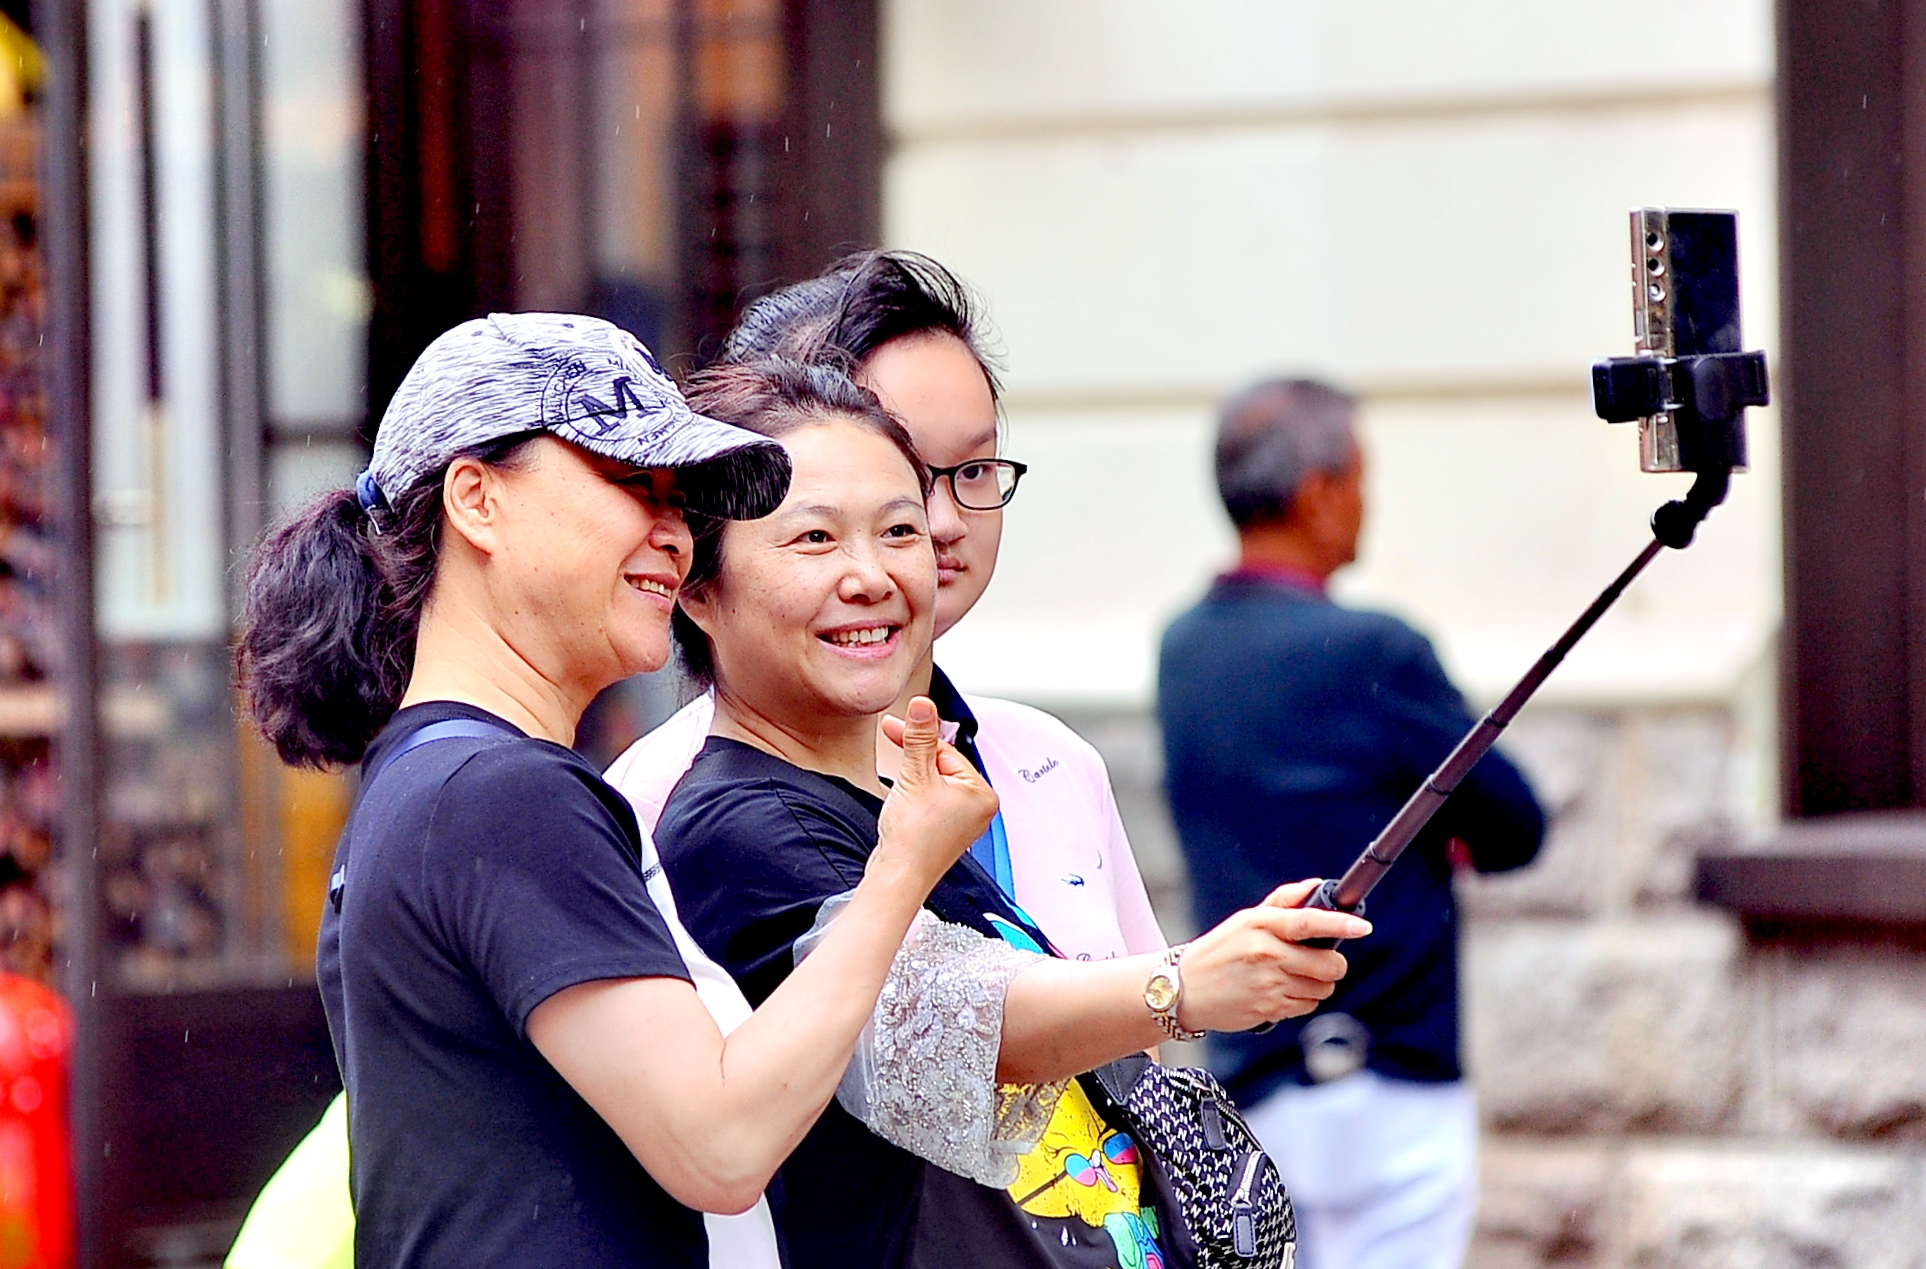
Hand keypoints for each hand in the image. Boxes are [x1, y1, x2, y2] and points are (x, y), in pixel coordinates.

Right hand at [872, 697, 998, 889]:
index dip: (918, 738)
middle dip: (914, 760)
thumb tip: (923, 706)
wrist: (898, 877)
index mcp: (982, 793)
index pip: (947, 750)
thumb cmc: (913, 838)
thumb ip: (919, 737)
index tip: (894, 726)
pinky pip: (930, 802)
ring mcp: (961, 822)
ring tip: (898, 792)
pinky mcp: (943, 832)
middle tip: (892, 752)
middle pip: (941, 765)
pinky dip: (913, 797)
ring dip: (911, 779)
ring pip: (933, 783)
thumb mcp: (915, 775)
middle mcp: (978, 809)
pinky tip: (901, 805)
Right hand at [1172, 879, 1369, 1033]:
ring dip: (1316, 984)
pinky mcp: (1270, 1009)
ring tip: (1291, 977)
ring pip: (1322, 988)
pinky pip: (1308, 1006)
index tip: (1362, 926)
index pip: (1307, 921)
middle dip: (1332, 965)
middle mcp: (1265, 953)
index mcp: (1260, 925)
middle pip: (1328, 964)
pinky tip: (1280, 992)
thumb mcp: (1245, 920)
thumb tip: (1316, 886)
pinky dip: (1302, 1001)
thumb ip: (1283, 902)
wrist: (1184, 990)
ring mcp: (1268, 983)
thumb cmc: (1219, 951)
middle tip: (1318, 961)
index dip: (1338, 924)